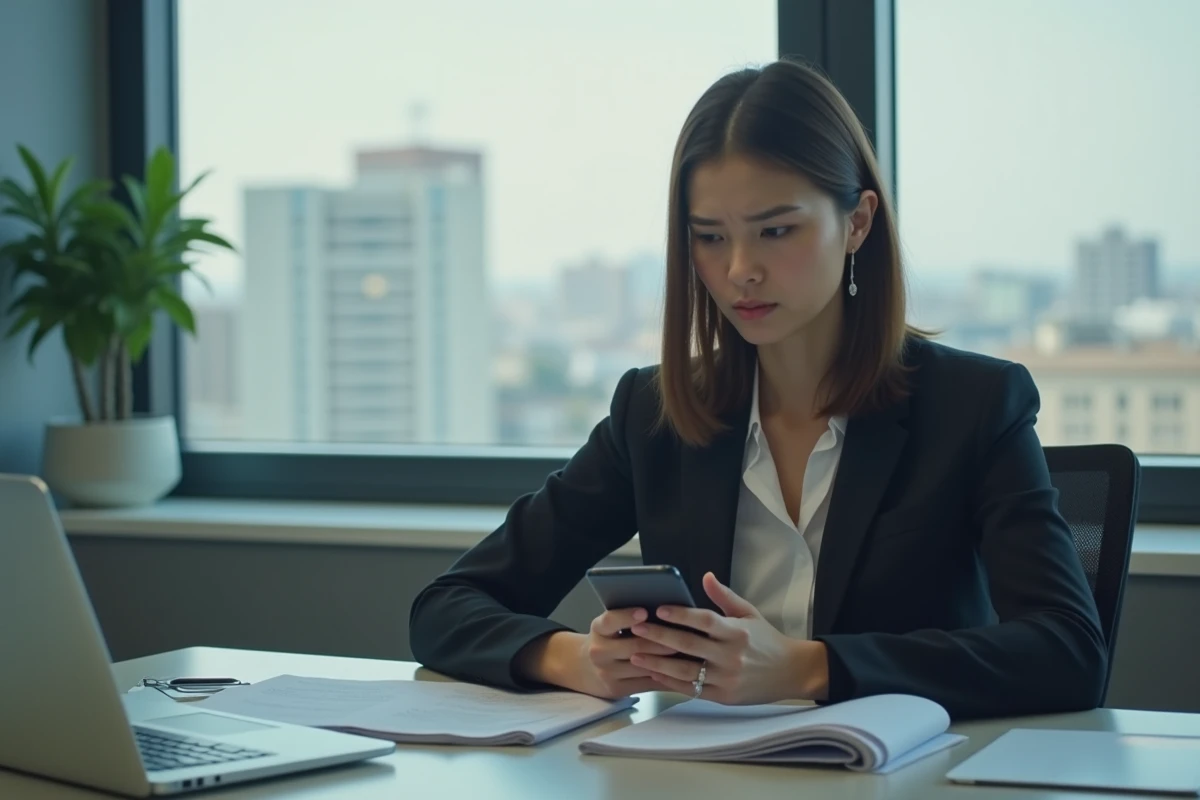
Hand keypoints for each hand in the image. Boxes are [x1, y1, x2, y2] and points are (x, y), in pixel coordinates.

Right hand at [519, 608, 680, 699]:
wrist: (582, 667)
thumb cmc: (607, 638)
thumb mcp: (608, 625)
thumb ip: (627, 618)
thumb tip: (664, 610)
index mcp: (598, 629)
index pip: (610, 621)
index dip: (627, 616)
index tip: (645, 611)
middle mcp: (599, 652)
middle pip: (635, 646)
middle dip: (662, 641)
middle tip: (685, 635)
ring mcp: (607, 673)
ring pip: (645, 666)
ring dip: (669, 660)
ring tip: (691, 652)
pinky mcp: (617, 690)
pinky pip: (648, 683)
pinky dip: (667, 676)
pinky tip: (683, 670)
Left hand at [627, 572, 828, 704]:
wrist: (791, 672)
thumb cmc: (767, 640)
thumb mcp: (750, 613)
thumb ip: (725, 596)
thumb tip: (706, 576)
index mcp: (737, 632)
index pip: (704, 620)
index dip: (681, 614)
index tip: (658, 608)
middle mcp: (731, 655)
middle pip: (689, 645)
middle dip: (659, 637)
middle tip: (636, 629)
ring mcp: (727, 678)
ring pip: (686, 671)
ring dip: (658, 663)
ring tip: (636, 654)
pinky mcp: (724, 696)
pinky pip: (693, 689)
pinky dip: (671, 682)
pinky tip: (654, 674)